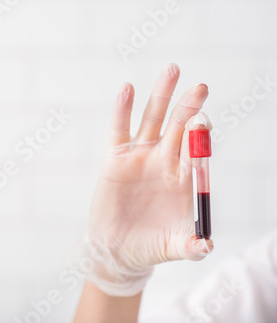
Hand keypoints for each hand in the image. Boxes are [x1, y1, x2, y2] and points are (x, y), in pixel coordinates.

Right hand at [83, 64, 213, 295]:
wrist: (119, 249)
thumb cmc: (151, 245)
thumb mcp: (174, 247)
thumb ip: (191, 246)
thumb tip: (206, 246)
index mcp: (184, 178)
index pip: (197, 150)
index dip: (200, 137)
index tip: (203, 123)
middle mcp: (164, 161)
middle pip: (178, 127)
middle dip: (189, 108)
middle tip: (200, 88)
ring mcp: (140, 156)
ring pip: (153, 120)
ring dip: (161, 96)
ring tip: (172, 70)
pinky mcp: (116, 158)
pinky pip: (119, 130)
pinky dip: (122, 110)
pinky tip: (127, 89)